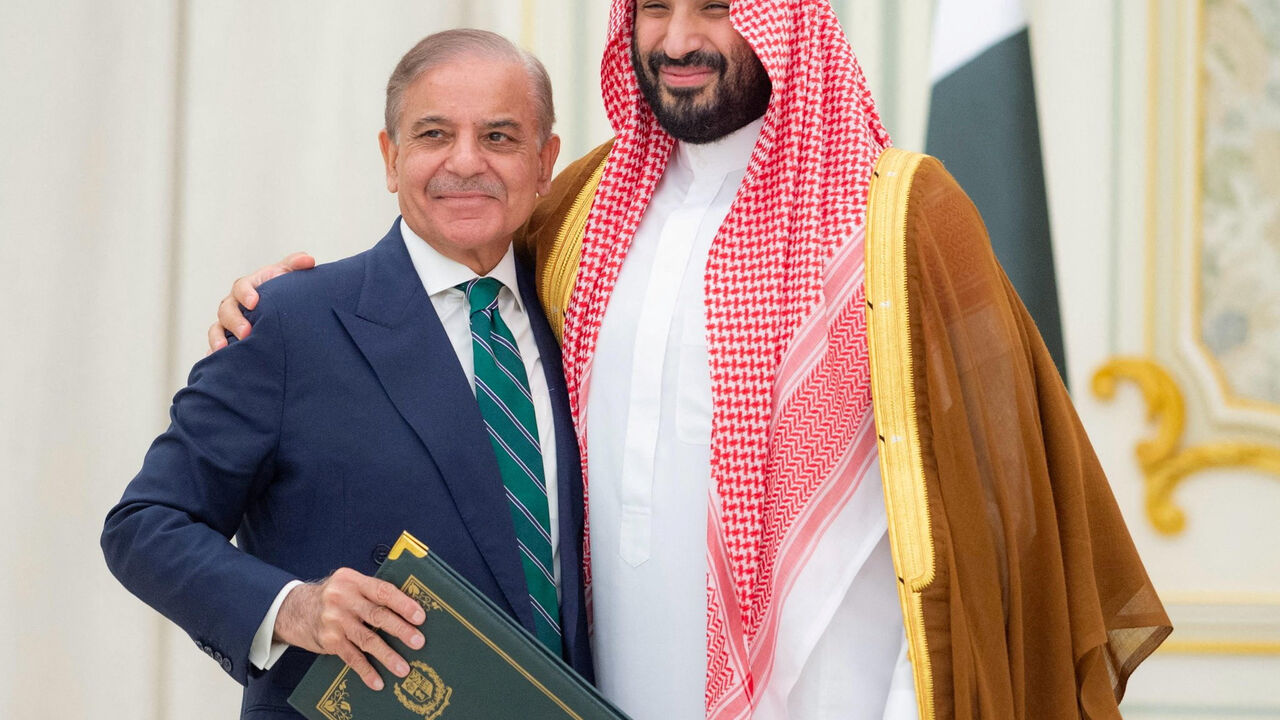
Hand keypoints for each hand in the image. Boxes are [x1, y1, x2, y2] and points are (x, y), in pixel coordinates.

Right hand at [206, 251, 314, 352]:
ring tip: (224, 349)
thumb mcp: (287, 275)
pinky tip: (218, 360)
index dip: (246, 293)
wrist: (281, 312)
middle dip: (234, 321)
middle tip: (246, 332)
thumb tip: (308, 260)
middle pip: (226, 310)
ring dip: (218, 338)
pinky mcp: (227, 340)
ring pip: (216, 329)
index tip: (254, 302)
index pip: (241, 287)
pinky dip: (214, 354)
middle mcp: (234, 304)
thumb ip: (296, 264)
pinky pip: (216, 347)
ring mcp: (228, 323)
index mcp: (248, 287)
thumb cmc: (281, 290)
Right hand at [274, 568, 425, 690]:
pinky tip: (377, 681)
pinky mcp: (329, 640)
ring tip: (403, 668)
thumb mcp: (349, 584)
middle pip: (377, 615)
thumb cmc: (333, 597)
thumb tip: (408, 609)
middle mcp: (343, 599)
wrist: (295, 609)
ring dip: (387, 655)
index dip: (403, 604)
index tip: (420, 616)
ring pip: (367, 639)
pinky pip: (351, 657)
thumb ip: (372, 592)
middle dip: (400, 629)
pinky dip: (366, 671)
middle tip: (418, 641)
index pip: (383, 591)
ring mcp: (335, 621)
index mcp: (353, 581)